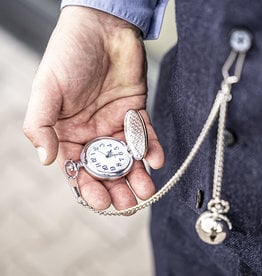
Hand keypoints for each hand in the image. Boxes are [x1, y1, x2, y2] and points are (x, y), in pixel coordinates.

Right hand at [23, 6, 164, 210]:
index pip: (78, 168)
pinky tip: (155, 160)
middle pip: (105, 169)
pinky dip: (151, 149)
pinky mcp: (136, 112)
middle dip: (116, 188)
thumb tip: (45, 159)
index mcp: (69, 132)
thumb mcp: (46, 90)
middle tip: (127, 204)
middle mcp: (93, 132)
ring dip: (137, 176)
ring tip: (146, 191)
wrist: (101, 28)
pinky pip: (145, 136)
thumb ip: (41, 125)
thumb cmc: (68, 55)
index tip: (100, 200)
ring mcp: (115, 123)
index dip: (88, 187)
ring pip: (127, 157)